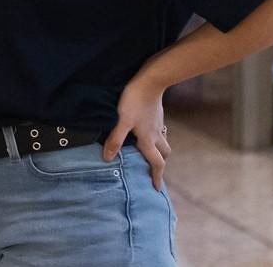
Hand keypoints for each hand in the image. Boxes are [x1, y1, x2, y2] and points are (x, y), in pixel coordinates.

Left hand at [104, 74, 171, 190]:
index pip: (156, 163)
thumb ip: (115, 139)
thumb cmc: (134, 101)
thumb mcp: (122, 121)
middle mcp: (156, 134)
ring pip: (163, 142)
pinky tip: (146, 133)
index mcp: (149, 140)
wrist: (150, 82)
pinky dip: (155, 137)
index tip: (157, 189)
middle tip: (153, 170)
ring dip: (159, 150)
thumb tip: (108, 159)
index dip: (156, 176)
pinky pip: (159, 131)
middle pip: (164, 154)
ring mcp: (158, 124)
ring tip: (150, 154)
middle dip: (160, 164)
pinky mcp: (157, 115)